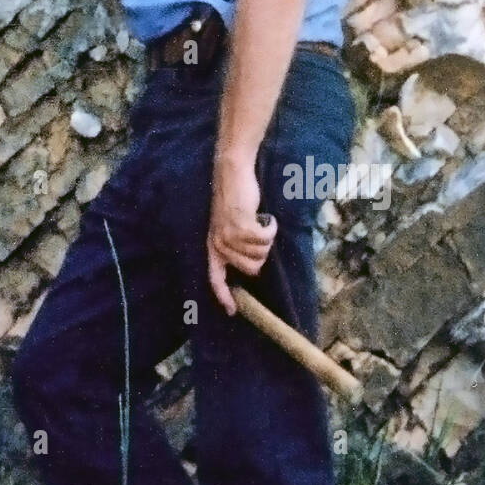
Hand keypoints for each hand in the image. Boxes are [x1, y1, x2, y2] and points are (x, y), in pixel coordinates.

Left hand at [207, 154, 276, 315]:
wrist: (232, 173)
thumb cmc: (234, 199)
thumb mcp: (227, 226)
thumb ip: (233, 245)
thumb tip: (252, 267)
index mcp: (213, 246)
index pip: (215, 279)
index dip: (224, 296)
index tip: (233, 311)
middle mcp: (219, 244)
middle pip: (251, 269)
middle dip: (261, 253)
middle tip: (258, 234)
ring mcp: (229, 235)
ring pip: (261, 253)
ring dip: (266, 238)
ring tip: (259, 222)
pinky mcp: (241, 225)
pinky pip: (266, 239)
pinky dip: (271, 228)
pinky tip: (266, 218)